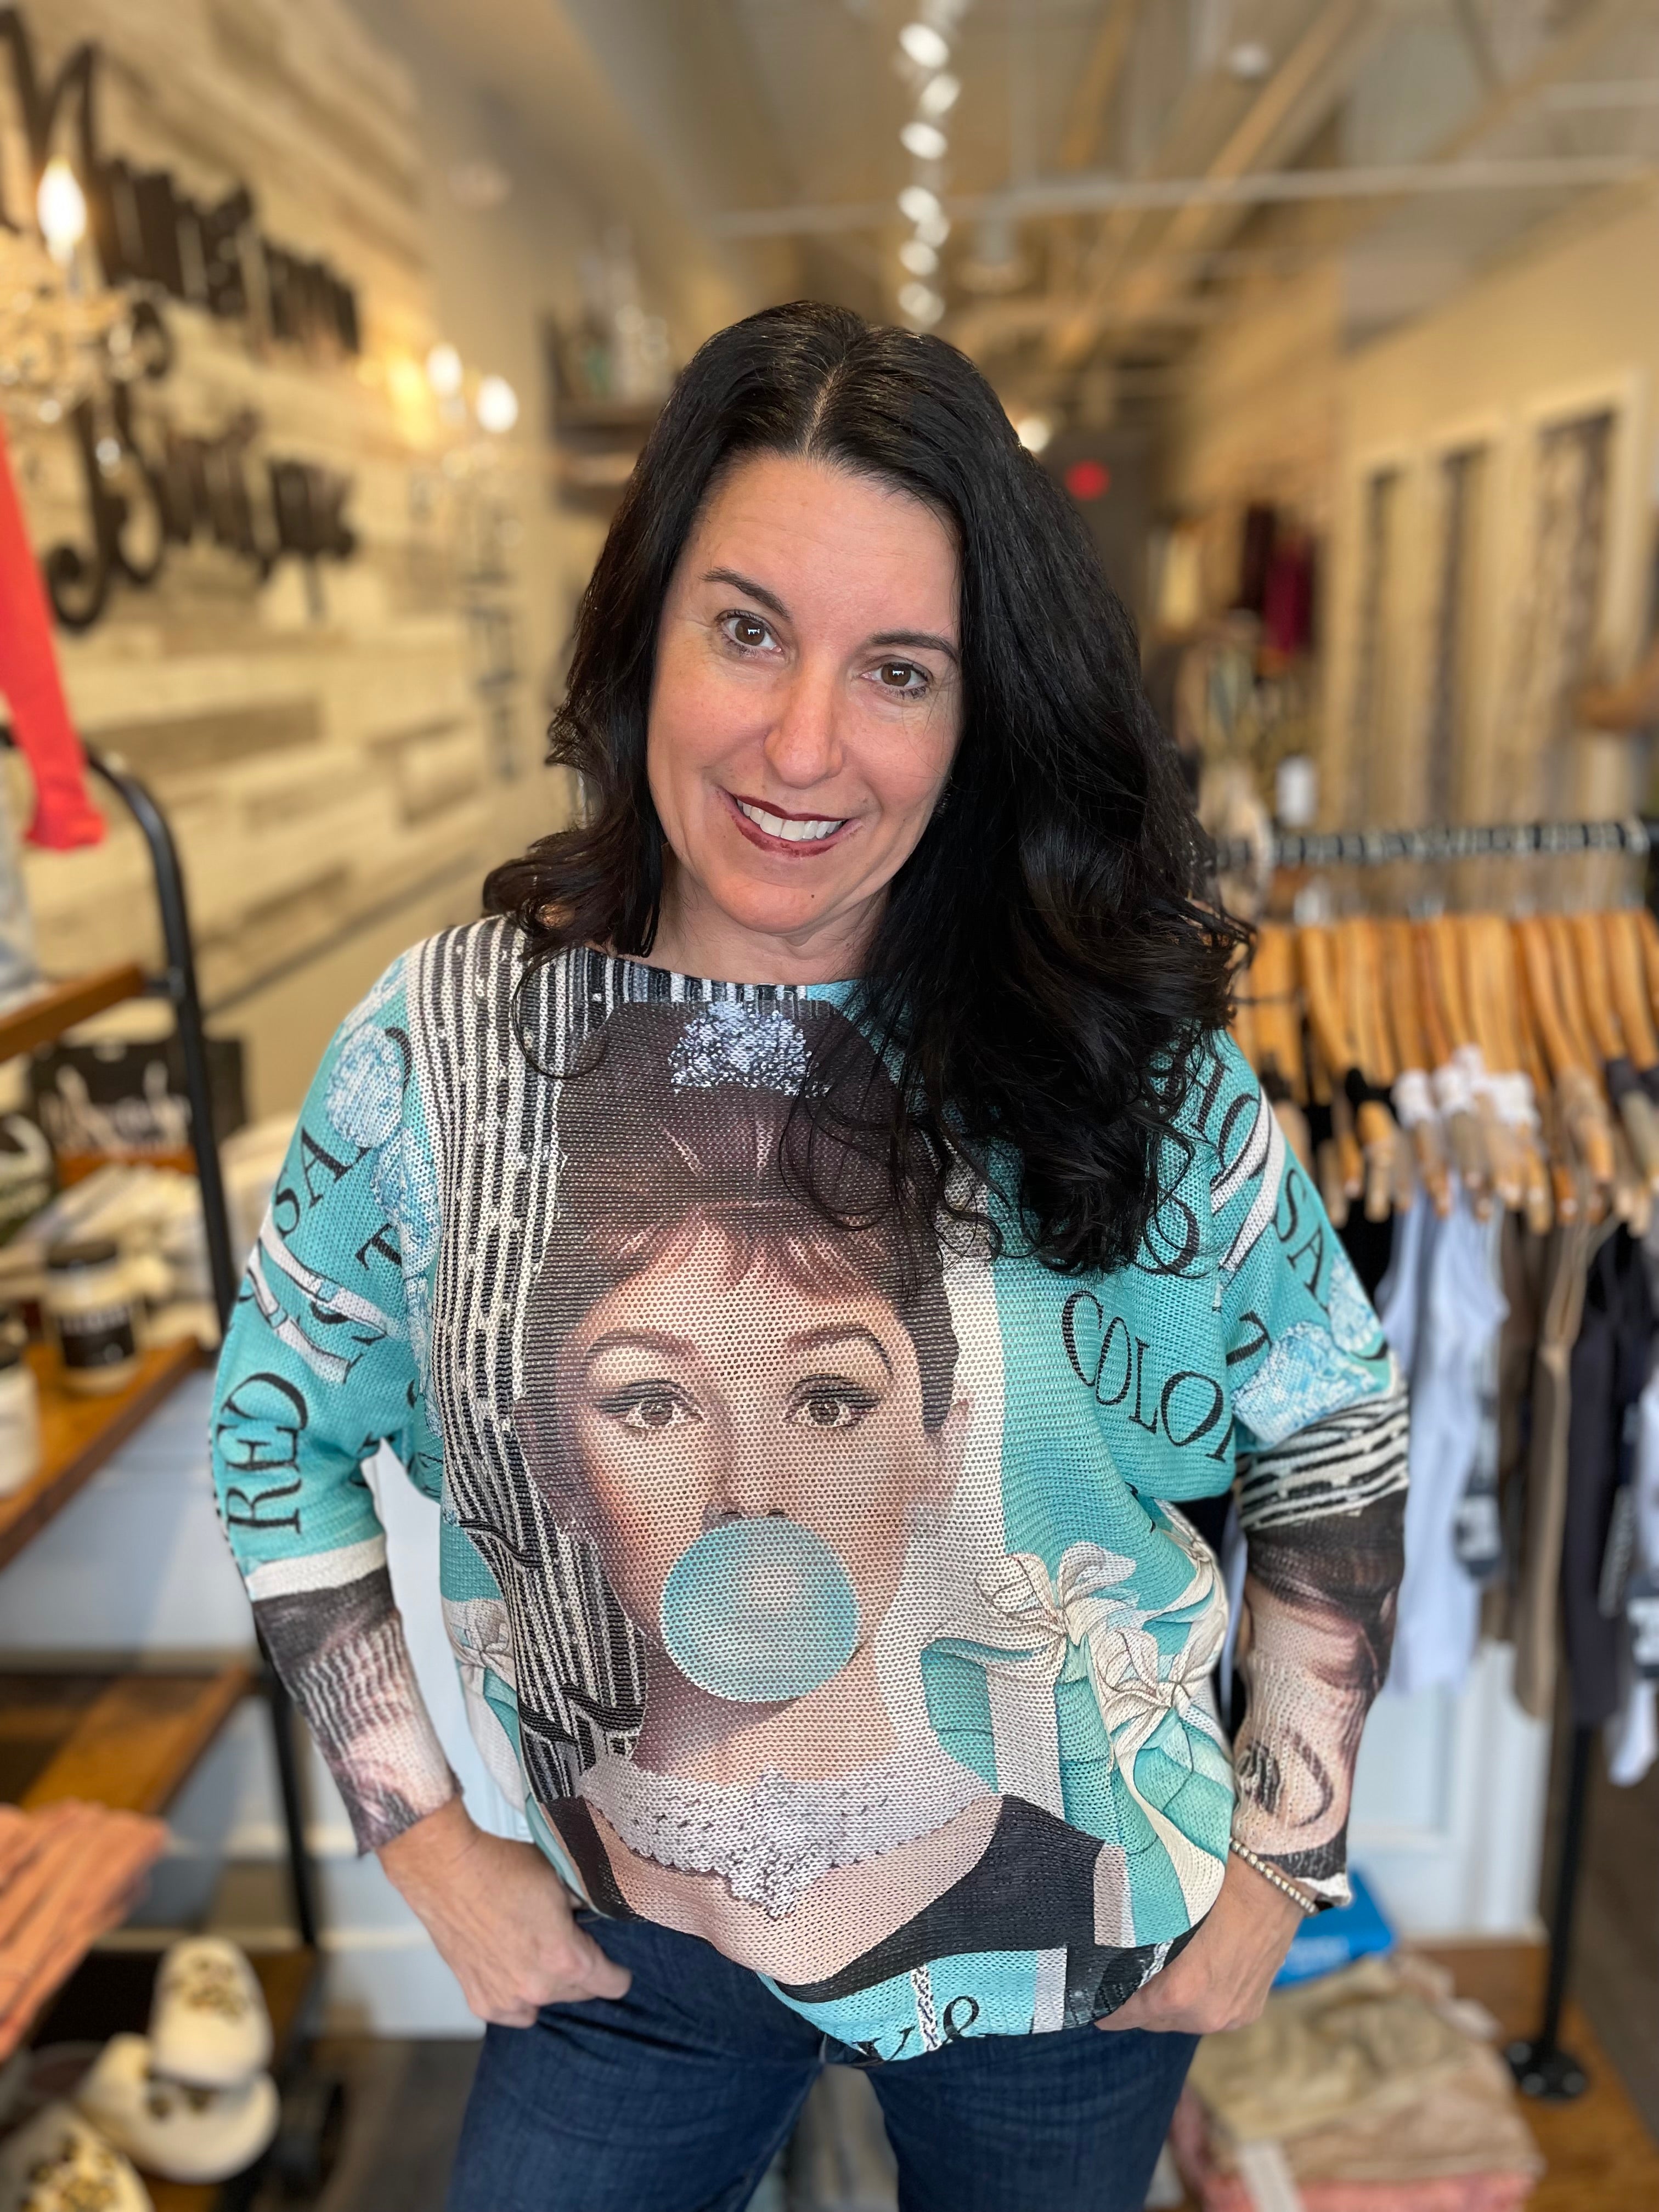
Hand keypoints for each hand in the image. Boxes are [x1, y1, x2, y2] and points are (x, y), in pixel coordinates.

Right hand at [378, 1796, 630, 2026]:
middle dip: (580, 1972)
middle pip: (579, 1993)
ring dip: (547, 1984)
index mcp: (566, 1959)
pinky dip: (515, 1995)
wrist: (449, 1871)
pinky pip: (512, 2011)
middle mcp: (538, 1988)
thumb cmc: (502, 1869)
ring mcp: (506, 1999)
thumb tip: (596, 1914)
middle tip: (567, 1943)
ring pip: (545, 2002)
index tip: (617, 1969)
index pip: (611, 1984)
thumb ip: (583, 1907)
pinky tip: (511, 1967)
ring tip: (534, 1951)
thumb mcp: (561, 1879)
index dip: (618, 1973)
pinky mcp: (479, 2001)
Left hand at [1097, 1851, 1303, 2035]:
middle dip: (1137, 2002)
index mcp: (1179, 1992)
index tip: (1093, 2000)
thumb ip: (1136, 1939)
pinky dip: (1197, 1999)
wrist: (1274, 1878)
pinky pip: (1210, 2011)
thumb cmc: (1213, 1882)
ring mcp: (1231, 2015)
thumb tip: (1107, 1945)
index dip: (1107, 2006)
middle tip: (1122, 1980)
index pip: (1127, 2014)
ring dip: (1167, 2003)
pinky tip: (1192, 1972)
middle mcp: (1206, 2014)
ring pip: (1183, 2019)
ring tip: (1157, 1973)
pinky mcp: (1249, 2010)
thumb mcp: (1162, 1909)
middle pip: (1154, 2020)